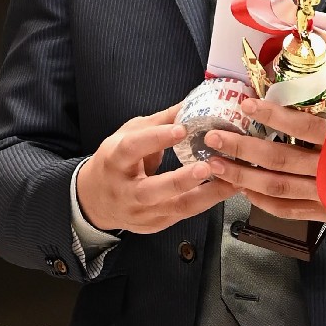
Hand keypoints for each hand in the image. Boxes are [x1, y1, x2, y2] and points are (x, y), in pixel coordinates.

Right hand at [76, 105, 237, 233]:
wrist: (94, 200)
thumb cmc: (115, 161)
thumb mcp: (129, 134)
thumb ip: (159, 121)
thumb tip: (191, 101)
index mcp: (115, 160)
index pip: (133, 149)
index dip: (156, 139)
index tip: (182, 129)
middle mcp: (125, 190)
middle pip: (153, 190)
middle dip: (182, 180)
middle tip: (207, 166)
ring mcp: (140, 212)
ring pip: (175, 207)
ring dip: (207, 194)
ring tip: (231, 179)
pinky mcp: (154, 225)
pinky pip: (184, 214)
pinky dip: (206, 202)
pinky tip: (225, 190)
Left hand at [204, 99, 325, 221]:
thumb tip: (291, 88)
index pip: (301, 126)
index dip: (271, 116)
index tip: (245, 106)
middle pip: (280, 160)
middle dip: (241, 149)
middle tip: (213, 139)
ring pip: (278, 188)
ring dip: (242, 177)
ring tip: (217, 166)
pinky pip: (289, 210)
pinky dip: (263, 201)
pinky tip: (244, 189)